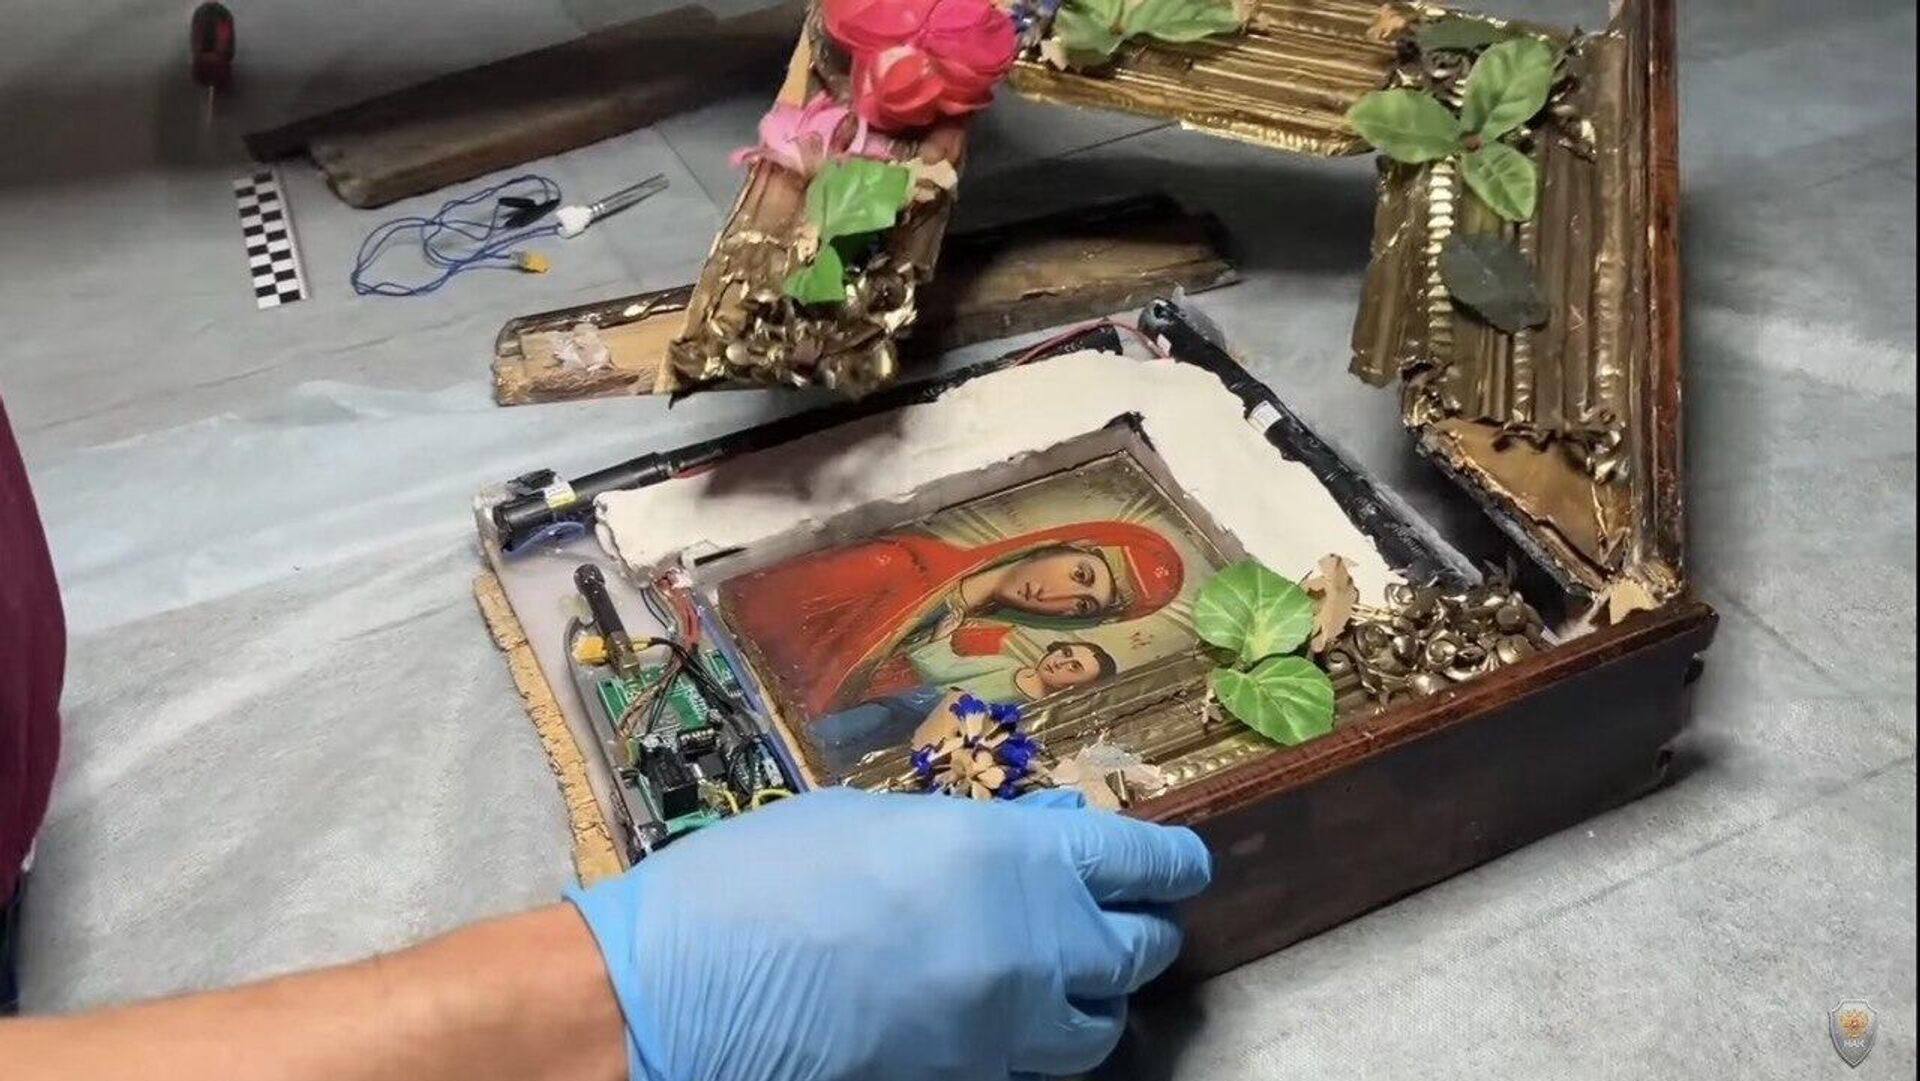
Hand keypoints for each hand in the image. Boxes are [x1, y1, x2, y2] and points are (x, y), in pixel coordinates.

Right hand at [567, 787, 1211, 1080]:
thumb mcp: (879, 821)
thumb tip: (1041, 837)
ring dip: (1098, 1001)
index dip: (1173, 864)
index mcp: (1019, 859)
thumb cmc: (769, 879)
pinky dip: (1038, 1048)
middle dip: (1142, 931)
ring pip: (1101, 1030)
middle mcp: (1038, 947)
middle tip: (1131, 918)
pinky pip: (1035, 1069)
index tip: (1186, 865)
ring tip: (1075, 982)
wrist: (692, 994)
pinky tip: (1006, 1024)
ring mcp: (1008, 1031)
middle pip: (1140, 950)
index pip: (1144, 864)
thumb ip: (978, 835)